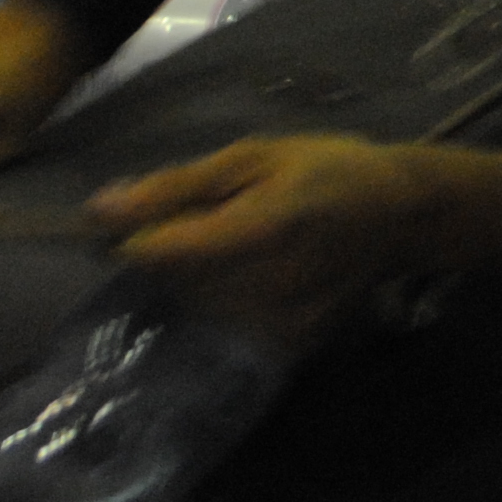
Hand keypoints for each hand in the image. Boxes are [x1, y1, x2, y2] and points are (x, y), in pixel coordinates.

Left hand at [86, 136, 435, 345]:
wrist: (402, 216)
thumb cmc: (328, 168)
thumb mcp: (254, 157)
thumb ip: (175, 187)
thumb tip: (98, 212)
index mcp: (254, 232)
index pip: (153, 253)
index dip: (132, 233)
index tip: (140, 213)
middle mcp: (263, 289)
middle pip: (171, 279)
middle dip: (174, 248)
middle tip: (216, 214)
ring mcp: (276, 325)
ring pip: (196, 303)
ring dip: (200, 274)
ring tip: (243, 238)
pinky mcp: (287, 344)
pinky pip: (227, 320)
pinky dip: (229, 295)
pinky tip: (262, 268)